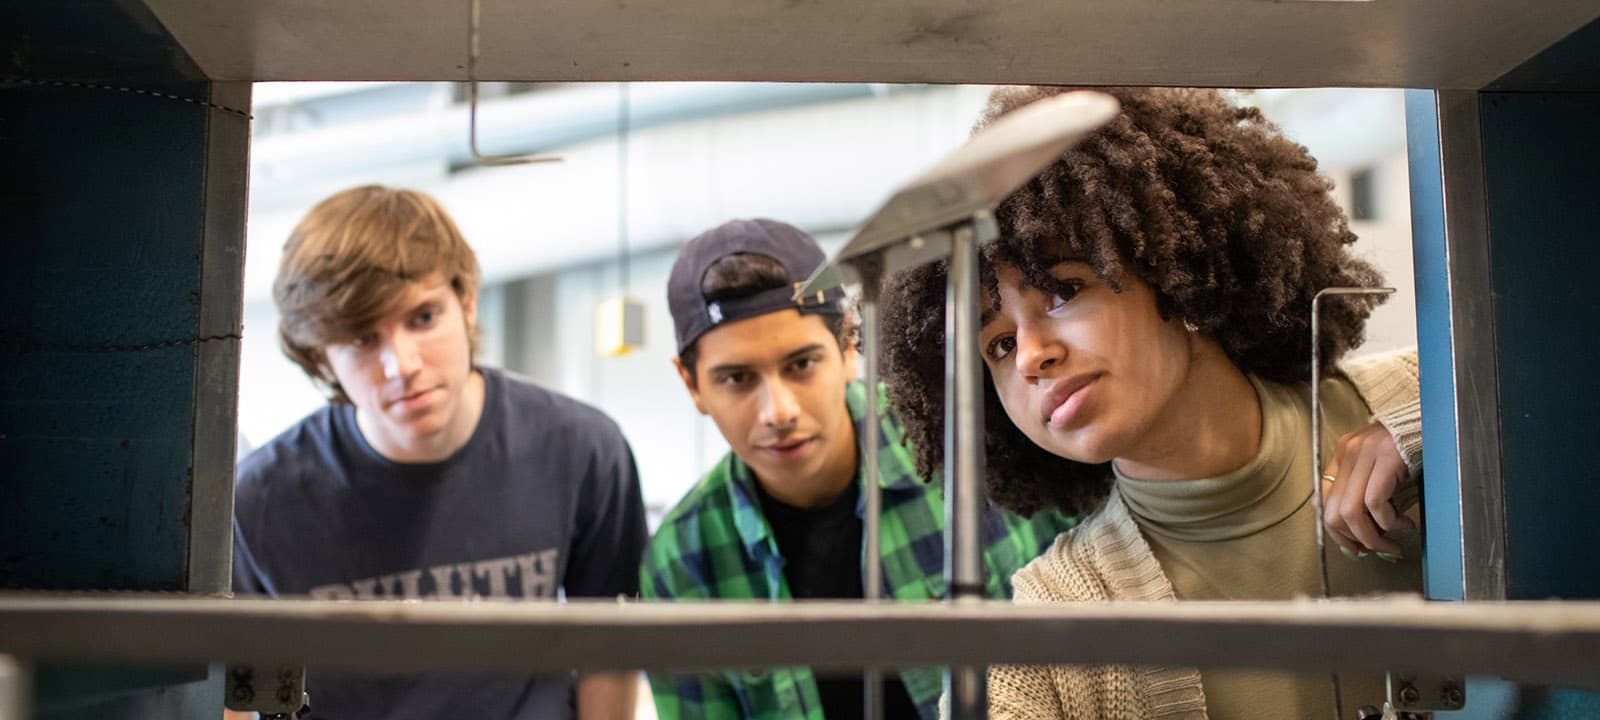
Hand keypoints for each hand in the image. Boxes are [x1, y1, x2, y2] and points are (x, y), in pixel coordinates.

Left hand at [1321, 421, 1414, 555]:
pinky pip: (1375, 502)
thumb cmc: (1409, 452)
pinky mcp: (1387, 459)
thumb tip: (1349, 529)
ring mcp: (1365, 454)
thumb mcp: (1378, 471)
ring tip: (1391, 542)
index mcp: (1343, 455)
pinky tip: (1404, 524)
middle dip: (1352, 539)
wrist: (1436, 422)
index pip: (1322, 501)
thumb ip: (1361, 492)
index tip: (1354, 546)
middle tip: (1373, 549)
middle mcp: (1349, 453)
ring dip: (1371, 536)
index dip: (1335, 530)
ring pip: (1351, 511)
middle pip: (1333, 511)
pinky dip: (1387, 522)